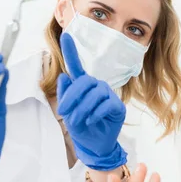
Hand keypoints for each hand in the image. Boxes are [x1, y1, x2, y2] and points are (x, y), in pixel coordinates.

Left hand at [58, 32, 126, 170]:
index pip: (76, 66)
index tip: (66, 35)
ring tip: (77, 120)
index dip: (71, 51)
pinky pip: (106, 104)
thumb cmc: (81, 127)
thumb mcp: (68, 112)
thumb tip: (64, 77)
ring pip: (94, 94)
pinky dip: (95, 113)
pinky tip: (91, 121)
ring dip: (82, 108)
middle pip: (84, 82)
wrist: (93, 146)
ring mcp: (108, 96)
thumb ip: (66, 95)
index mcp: (83, 86)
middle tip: (63, 112)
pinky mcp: (117, 107)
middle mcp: (96, 87)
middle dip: (72, 97)